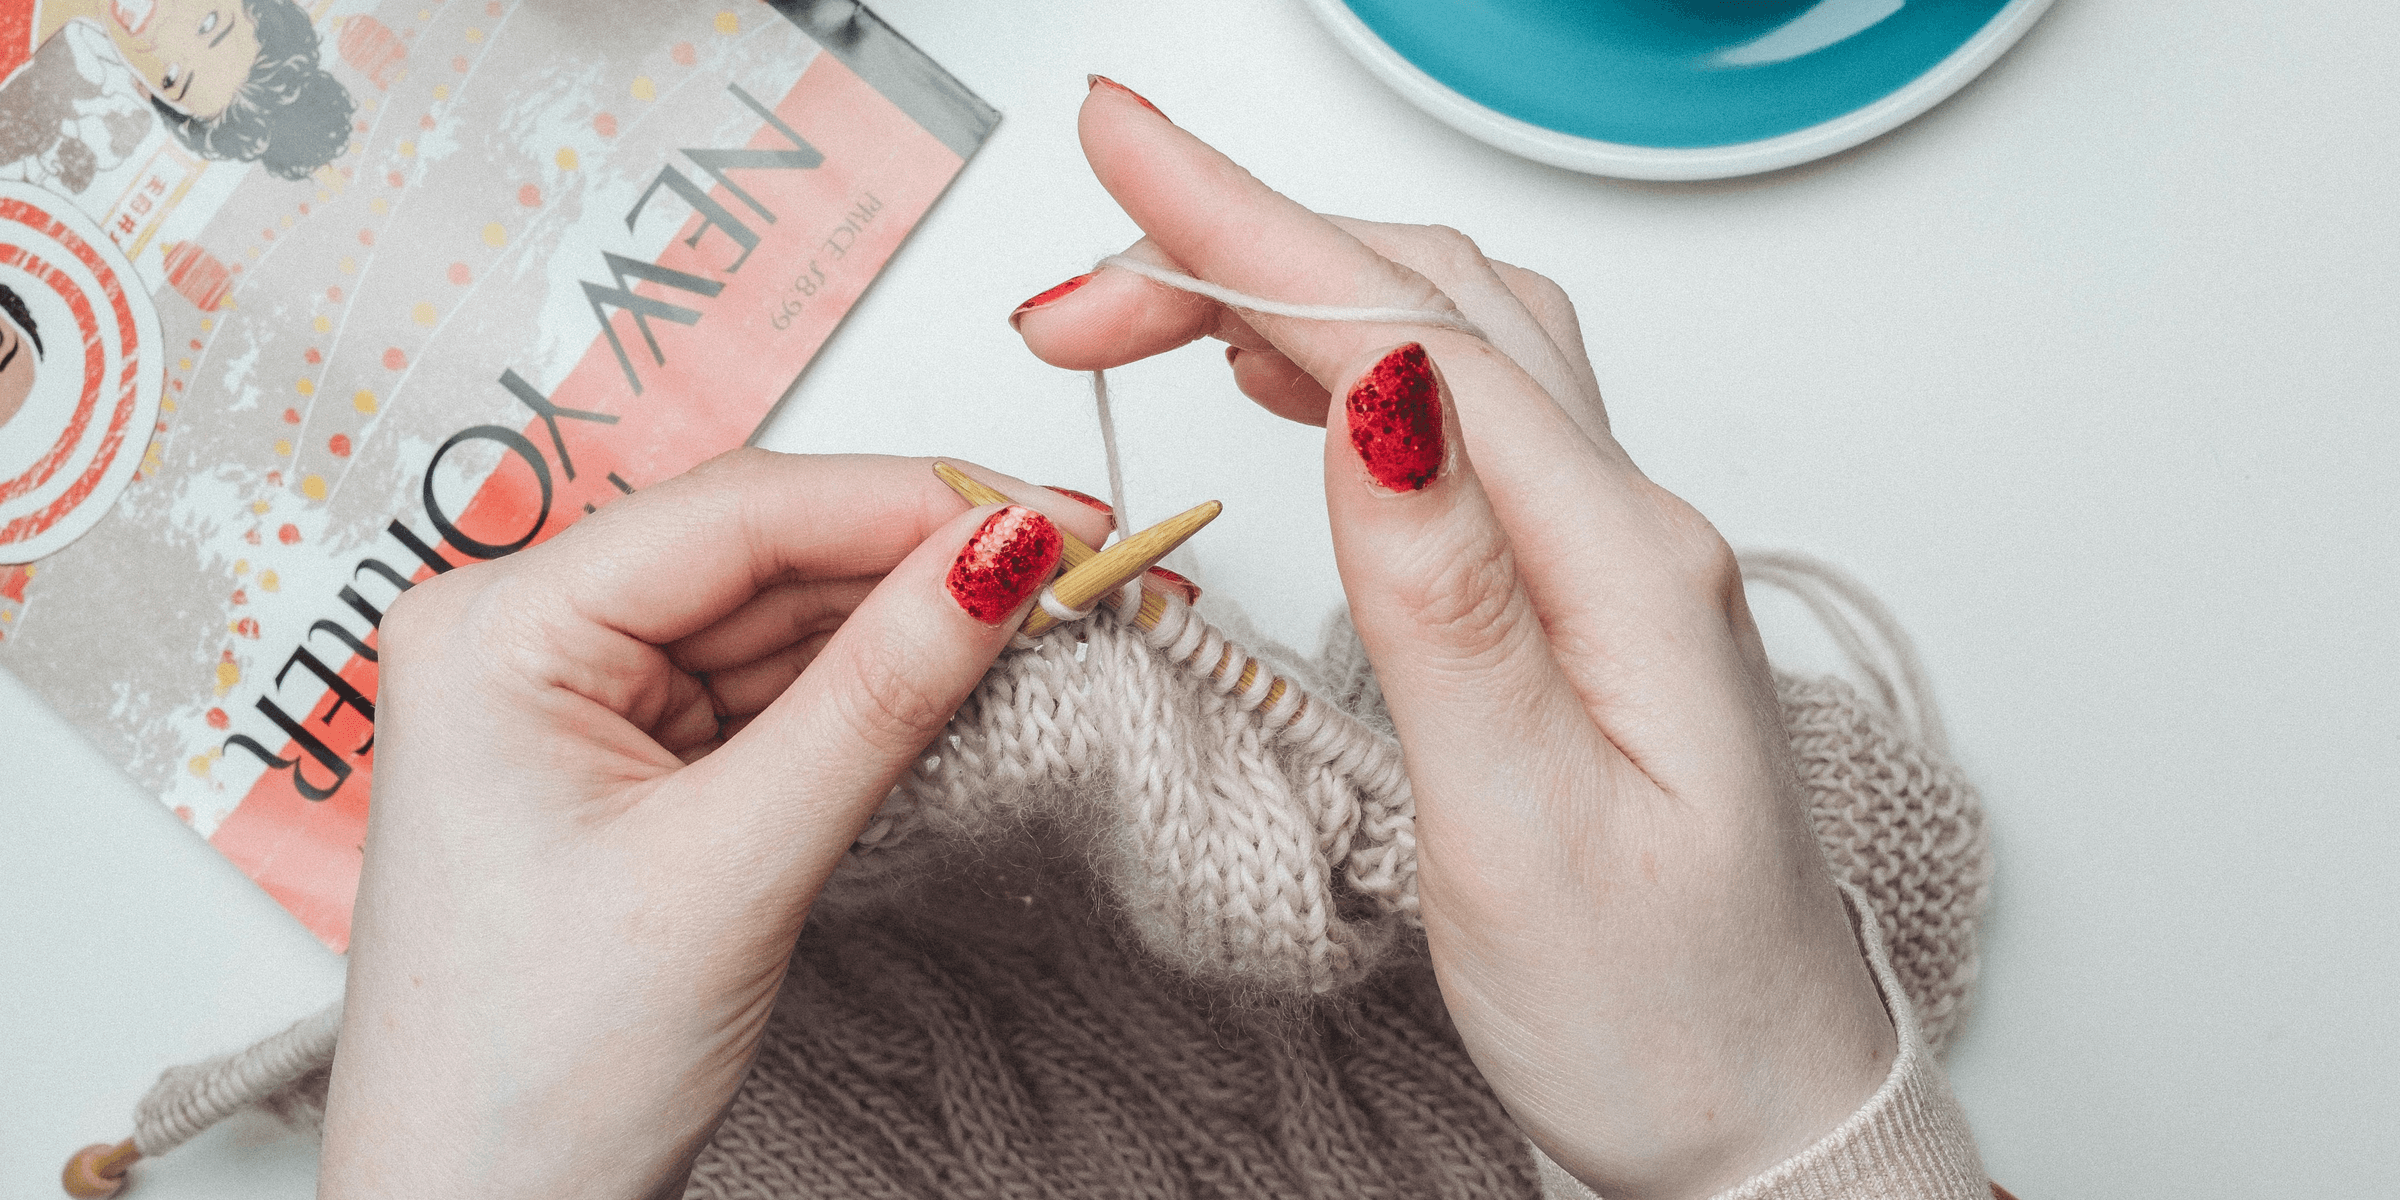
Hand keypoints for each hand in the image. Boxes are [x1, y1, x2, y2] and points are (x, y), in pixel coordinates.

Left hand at [318, 451, 1106, 1198]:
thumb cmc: (532, 1072)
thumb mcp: (731, 868)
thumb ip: (876, 699)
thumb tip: (999, 558)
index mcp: (493, 632)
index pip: (737, 513)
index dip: (911, 501)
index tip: (1053, 514)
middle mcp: (525, 640)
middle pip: (765, 551)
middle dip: (926, 556)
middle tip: (1081, 557)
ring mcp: (580, 699)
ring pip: (781, 616)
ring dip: (910, 619)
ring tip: (1047, 612)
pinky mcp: (633, 757)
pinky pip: (772, 686)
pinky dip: (870, 683)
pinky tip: (958, 670)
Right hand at [1013, 82, 1897, 1199]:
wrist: (1764, 1108)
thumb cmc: (1660, 1013)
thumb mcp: (1525, 830)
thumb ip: (1447, 600)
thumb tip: (1376, 392)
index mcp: (1622, 568)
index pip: (1414, 335)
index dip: (1249, 233)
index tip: (1119, 149)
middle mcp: (1632, 530)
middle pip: (1429, 305)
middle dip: (1242, 244)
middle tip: (1073, 273)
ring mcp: (1612, 554)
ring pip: (1448, 342)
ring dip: (1295, 286)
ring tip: (1144, 298)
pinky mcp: (1581, 592)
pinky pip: (1466, 417)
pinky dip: (1356, 357)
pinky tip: (1289, 375)